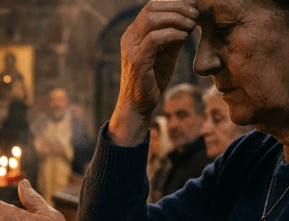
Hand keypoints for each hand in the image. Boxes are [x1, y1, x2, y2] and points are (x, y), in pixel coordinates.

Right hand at [109, 0, 197, 145]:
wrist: (139, 104)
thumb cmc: (153, 79)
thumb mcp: (166, 53)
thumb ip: (175, 35)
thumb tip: (191, 18)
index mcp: (134, 33)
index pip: (152, 6)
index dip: (174, 2)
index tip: (193, 6)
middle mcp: (129, 36)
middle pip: (151, 7)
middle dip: (177, 6)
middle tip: (196, 13)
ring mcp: (131, 47)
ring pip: (151, 19)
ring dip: (176, 18)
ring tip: (192, 24)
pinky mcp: (136, 60)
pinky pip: (154, 39)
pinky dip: (172, 34)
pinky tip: (185, 36)